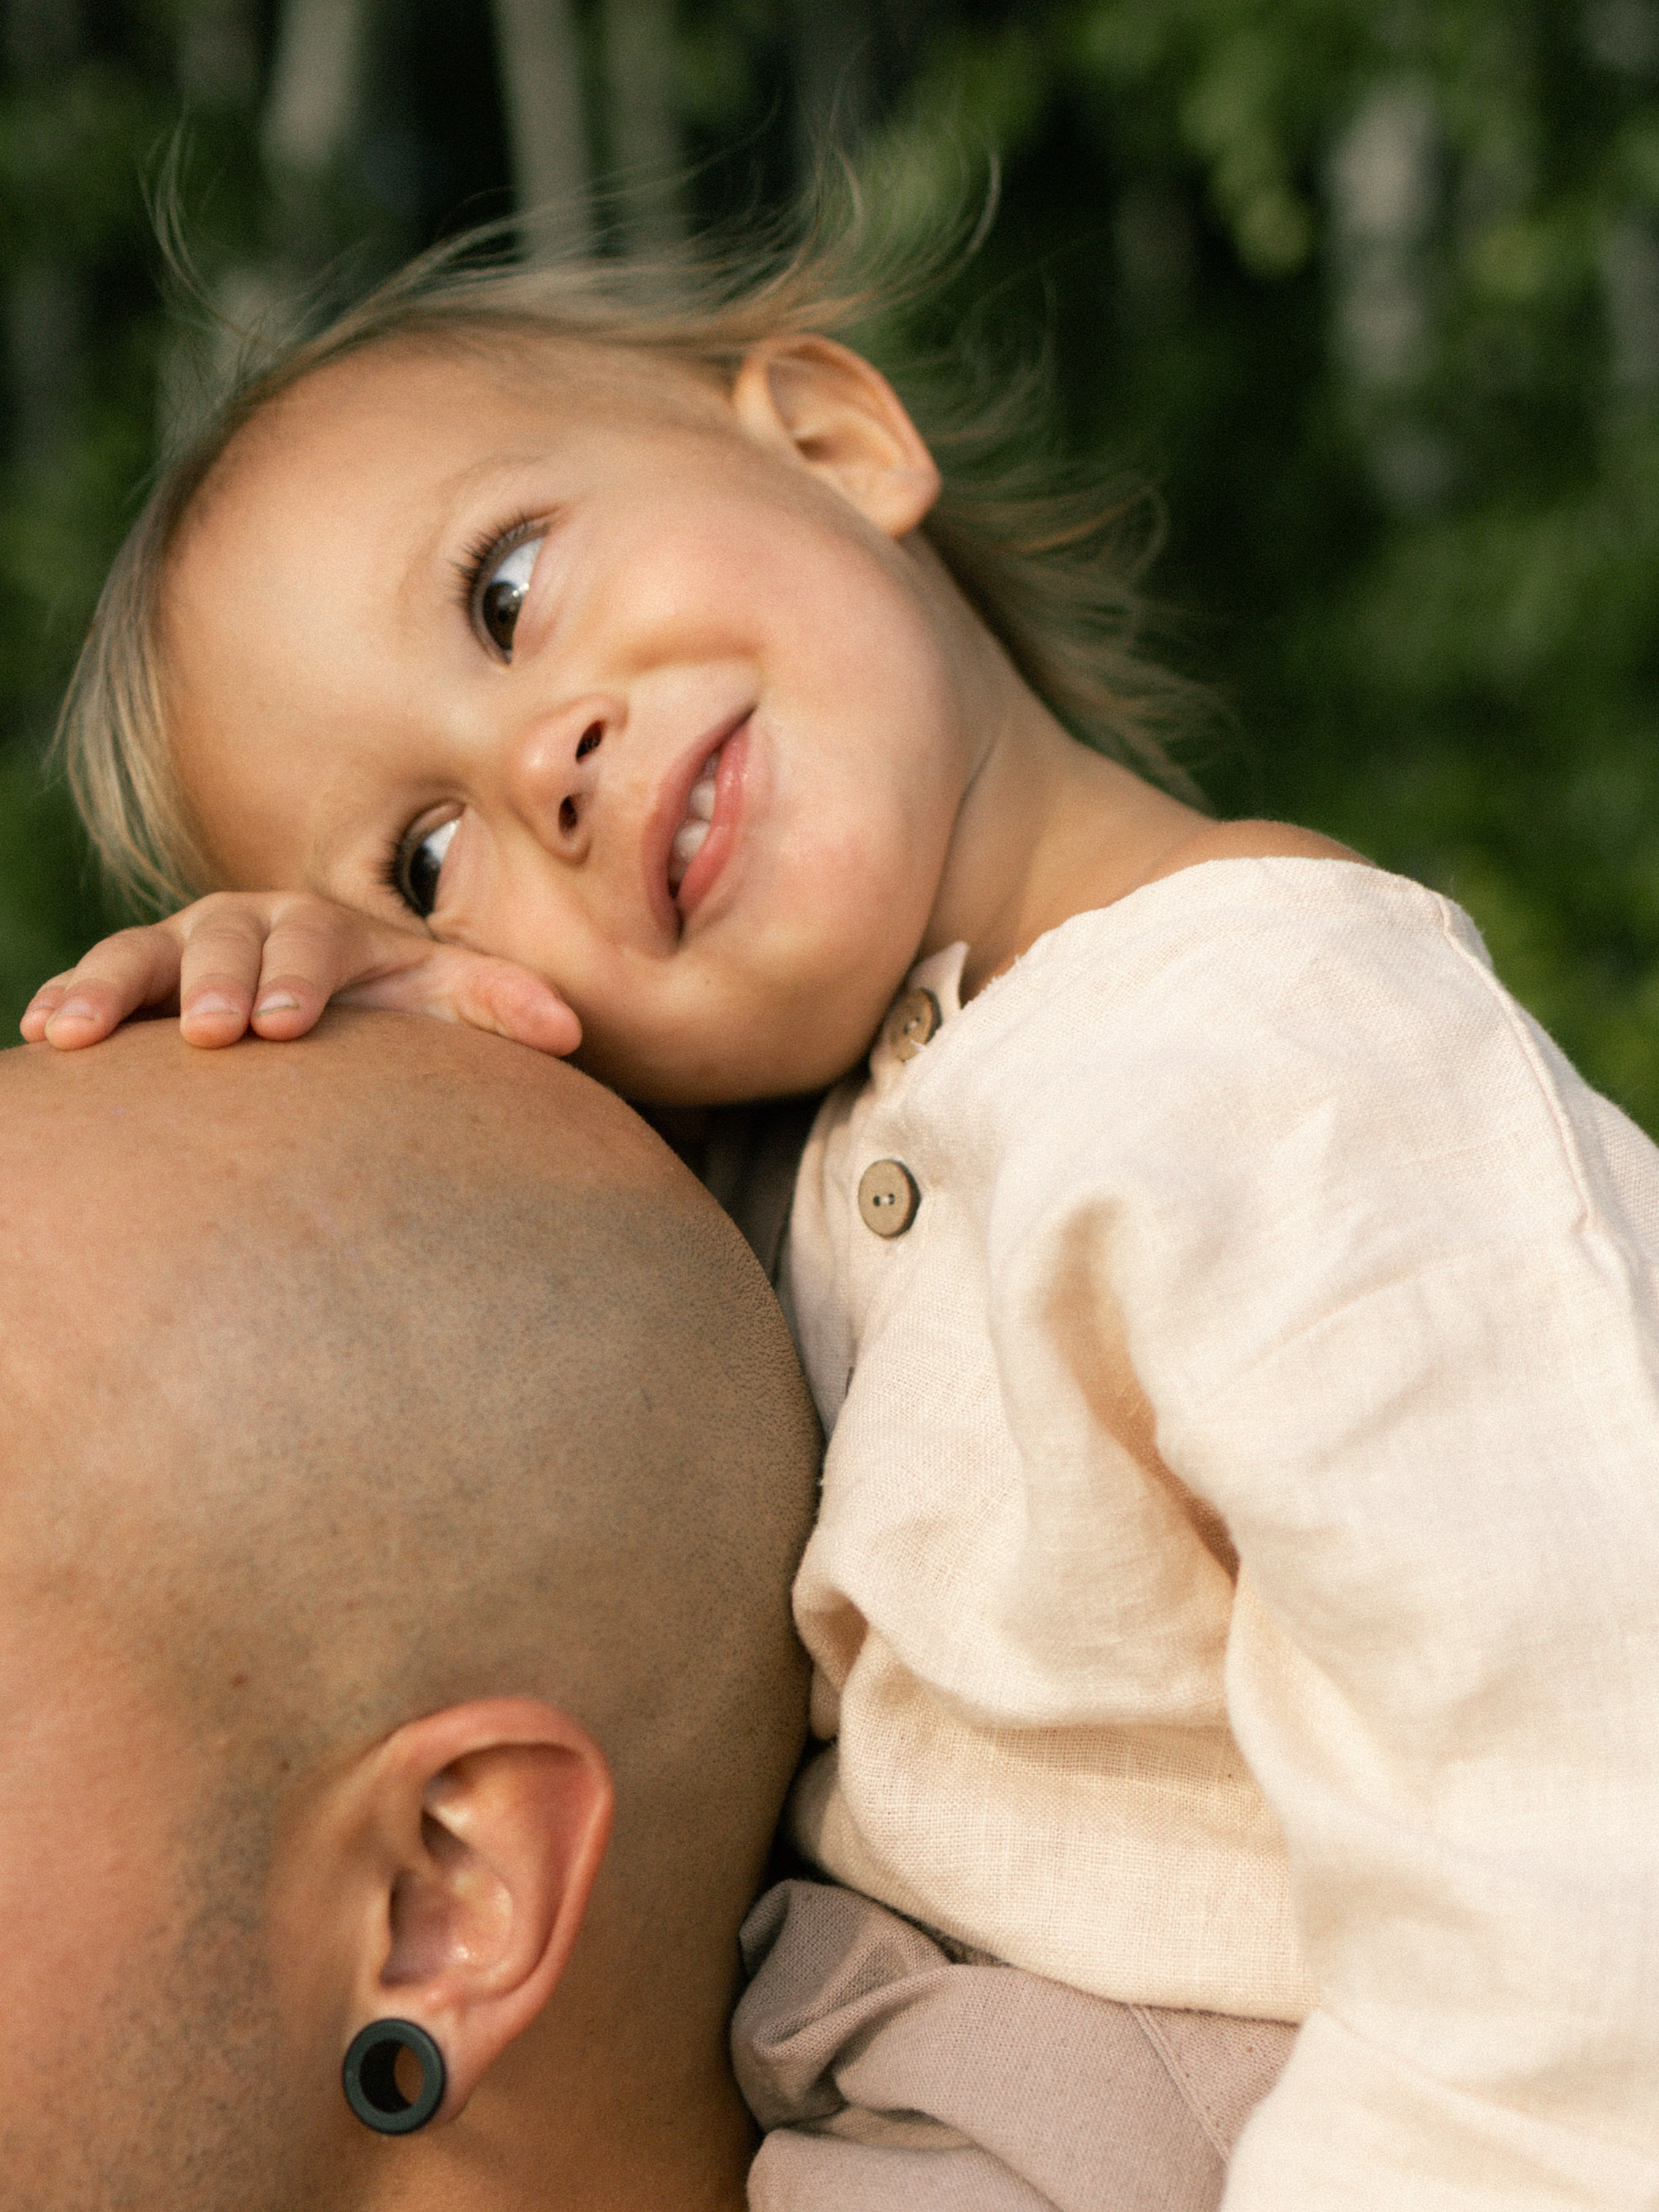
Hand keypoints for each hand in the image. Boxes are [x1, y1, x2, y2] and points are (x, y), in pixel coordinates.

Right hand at [19, 891, 581, 1056]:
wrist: (330, 1006)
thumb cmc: (390, 1011)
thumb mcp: (445, 1000)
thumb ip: (499, 1005)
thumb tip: (569, 1030)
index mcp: (326, 926)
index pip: (314, 943)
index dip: (299, 978)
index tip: (288, 1027)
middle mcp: (246, 925)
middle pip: (222, 943)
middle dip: (214, 983)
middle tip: (209, 1035)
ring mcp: (180, 949)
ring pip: (137, 955)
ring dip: (106, 989)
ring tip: (74, 1031)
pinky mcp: (132, 985)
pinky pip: (93, 984)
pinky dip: (65, 1001)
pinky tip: (42, 1037)